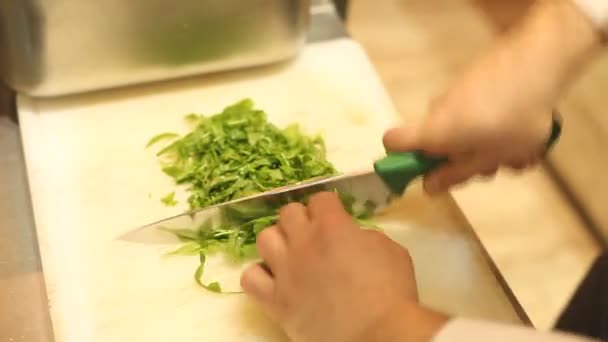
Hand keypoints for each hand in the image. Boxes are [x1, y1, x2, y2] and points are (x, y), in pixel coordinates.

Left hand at [240, 192, 447, 341]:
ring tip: (291, 256)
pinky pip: (250, 278)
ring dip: (278, 242)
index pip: (319, 199)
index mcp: (332, 226)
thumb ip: (365, 236)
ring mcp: (285, 270)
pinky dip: (260, 276)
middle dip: (301, 220)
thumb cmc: (391, 293)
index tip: (335, 217)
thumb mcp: (390, 250)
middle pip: (287, 213)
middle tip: (314, 236)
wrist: (376, 335)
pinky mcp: (275, 300)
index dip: (328, 207)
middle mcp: (303, 242)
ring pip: (264, 238)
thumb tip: (352, 238)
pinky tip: (275, 281)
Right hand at [384, 0, 598, 194]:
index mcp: (432, 132)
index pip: (393, 143)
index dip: (400, 160)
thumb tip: (427, 188)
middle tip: (494, 167)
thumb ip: (456, 175)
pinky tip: (525, 130)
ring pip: (462, 131)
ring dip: (486, 146)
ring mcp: (455, 94)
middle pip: (436, 143)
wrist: (537, 62)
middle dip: (462, 160)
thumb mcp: (487, 158)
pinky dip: (495, 126)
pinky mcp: (474, 83)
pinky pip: (477, 114)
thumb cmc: (510, 121)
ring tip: (520, 150)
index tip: (426, 172)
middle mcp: (436, 111)